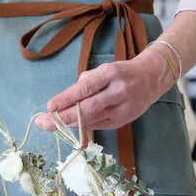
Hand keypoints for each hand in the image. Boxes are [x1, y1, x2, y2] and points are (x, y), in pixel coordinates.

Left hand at [35, 48, 175, 130]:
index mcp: (111, 74)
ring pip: (91, 120)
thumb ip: (86, 82)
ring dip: (68, 125)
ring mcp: (122, 109)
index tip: (49, 107)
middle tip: (43, 122)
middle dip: (62, 117)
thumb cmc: (122, 72)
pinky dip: (80, 126)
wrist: (152, 78)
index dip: (66, 99)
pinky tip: (67, 126)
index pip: (85, 88)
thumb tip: (64, 102)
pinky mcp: (122, 121)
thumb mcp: (105, 69)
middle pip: (87, 108)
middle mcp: (118, 92)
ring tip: (49, 126)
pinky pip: (96, 125)